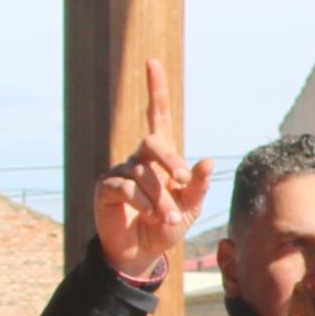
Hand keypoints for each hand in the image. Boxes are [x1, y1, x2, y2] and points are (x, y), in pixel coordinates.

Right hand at [91, 57, 213, 285]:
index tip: (152, 62)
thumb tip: (207, 161)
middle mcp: (139, 159)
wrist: (142, 252)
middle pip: (152, 142)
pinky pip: (128, 188)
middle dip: (171, 161)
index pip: (157, 116)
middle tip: (181, 181)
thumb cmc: (166, 226)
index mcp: (161, 157)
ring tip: (167, 218)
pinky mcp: (107, 187)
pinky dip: (145, 204)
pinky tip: (151, 217)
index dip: (156, 90)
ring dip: (162, 200)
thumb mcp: (189, 208)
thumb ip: (197, 186)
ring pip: (144, 174)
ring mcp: (121, 171)